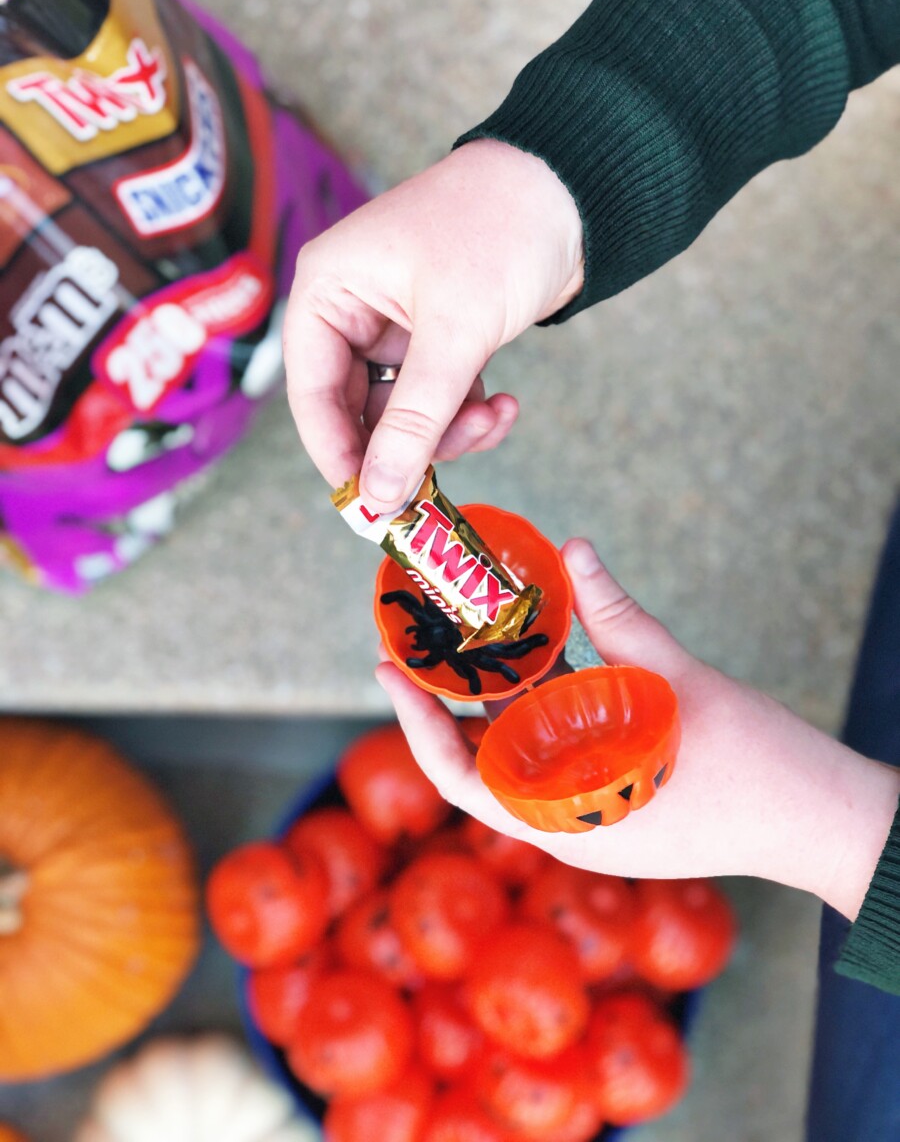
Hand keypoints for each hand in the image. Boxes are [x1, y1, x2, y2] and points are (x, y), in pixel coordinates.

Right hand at [283, 139, 583, 511]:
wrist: (574, 189)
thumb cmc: (500, 230)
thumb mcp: (454, 333)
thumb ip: (414, 420)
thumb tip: (378, 495)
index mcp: (329, 289)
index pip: (312, 392)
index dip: (338, 454)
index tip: (371, 504)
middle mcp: (352, 308)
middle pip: (358, 410)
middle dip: (409, 443)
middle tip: (442, 478)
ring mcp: (395, 325)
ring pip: (404, 412)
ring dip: (449, 430)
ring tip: (493, 417)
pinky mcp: (437, 336)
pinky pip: (437, 399)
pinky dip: (468, 414)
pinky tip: (504, 405)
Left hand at [377, 539, 899, 920]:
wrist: (823, 821)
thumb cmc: (756, 769)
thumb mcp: (680, 684)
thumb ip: (621, 618)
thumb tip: (576, 549)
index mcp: (563, 819)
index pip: (459, 779)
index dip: (416, 724)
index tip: (389, 671)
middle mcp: (565, 825)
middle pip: (483, 759)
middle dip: (454, 698)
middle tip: (428, 637)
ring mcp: (591, 816)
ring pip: (524, 753)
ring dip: (504, 697)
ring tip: (479, 634)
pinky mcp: (617, 802)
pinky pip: (563, 755)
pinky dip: (549, 709)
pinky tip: (546, 656)